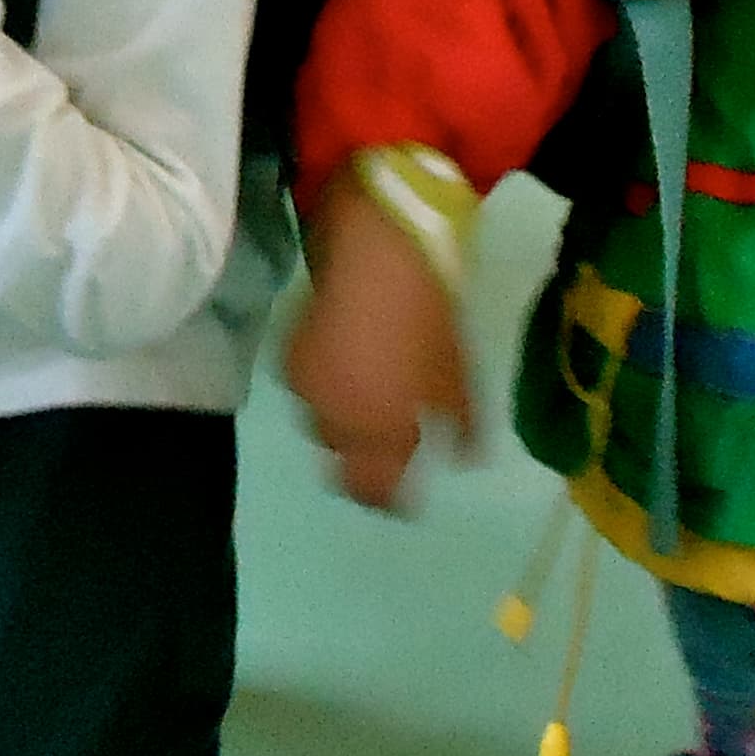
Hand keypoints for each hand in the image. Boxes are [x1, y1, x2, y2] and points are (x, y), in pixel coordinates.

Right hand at [284, 182, 478, 510]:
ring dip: (342, 416)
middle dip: (362, 455)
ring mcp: (306, 386)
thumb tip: (465, 460)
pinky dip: (327, 381)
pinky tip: (347, 357)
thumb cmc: (430, 320)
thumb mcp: (462, 378)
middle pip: (341, 458)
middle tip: (388, 438)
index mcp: (378, 435)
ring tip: (367, 391)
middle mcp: (333, 421)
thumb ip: (462, 428)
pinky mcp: (289, 351)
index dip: (388, 500)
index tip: (404, 500)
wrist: (377, 255)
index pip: (373, 490)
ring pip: (320, 419)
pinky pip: (308, 384)